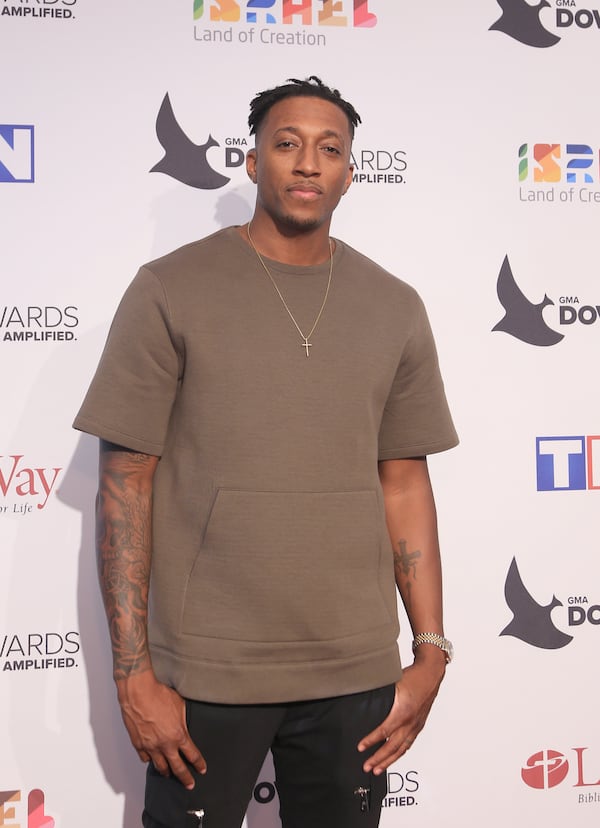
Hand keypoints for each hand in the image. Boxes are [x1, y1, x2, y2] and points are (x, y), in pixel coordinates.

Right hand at [116, 670, 206, 788]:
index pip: (192, 755)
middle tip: (189, 784)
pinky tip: (152, 759)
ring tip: (169, 774)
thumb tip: (185, 724)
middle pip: (178, 768)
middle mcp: (165, 745)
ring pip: (160, 767)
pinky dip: (150, 760)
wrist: (138, 693)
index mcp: (178, 735)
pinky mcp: (138, 744)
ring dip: (166, 771)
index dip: (199, 764)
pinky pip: (145, 758)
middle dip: (185, 778)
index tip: (202, 769)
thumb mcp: (180, 705)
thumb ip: (183, 719)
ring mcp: (151, 746)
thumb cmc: (158, 695)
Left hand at [357, 654, 444, 774]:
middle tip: (367, 766)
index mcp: (403, 712)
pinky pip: (408, 743)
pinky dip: (399, 753)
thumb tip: (364, 700)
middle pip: (393, 746)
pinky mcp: (419, 725)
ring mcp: (416, 725)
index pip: (384, 732)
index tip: (361, 747)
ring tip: (378, 768)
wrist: (431, 673)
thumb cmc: (414, 676)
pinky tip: (394, 757)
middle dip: (379, 759)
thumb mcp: (392, 683)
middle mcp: (411, 722)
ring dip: (389, 761)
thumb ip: (380, 695)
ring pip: (402, 749)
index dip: (371, 741)